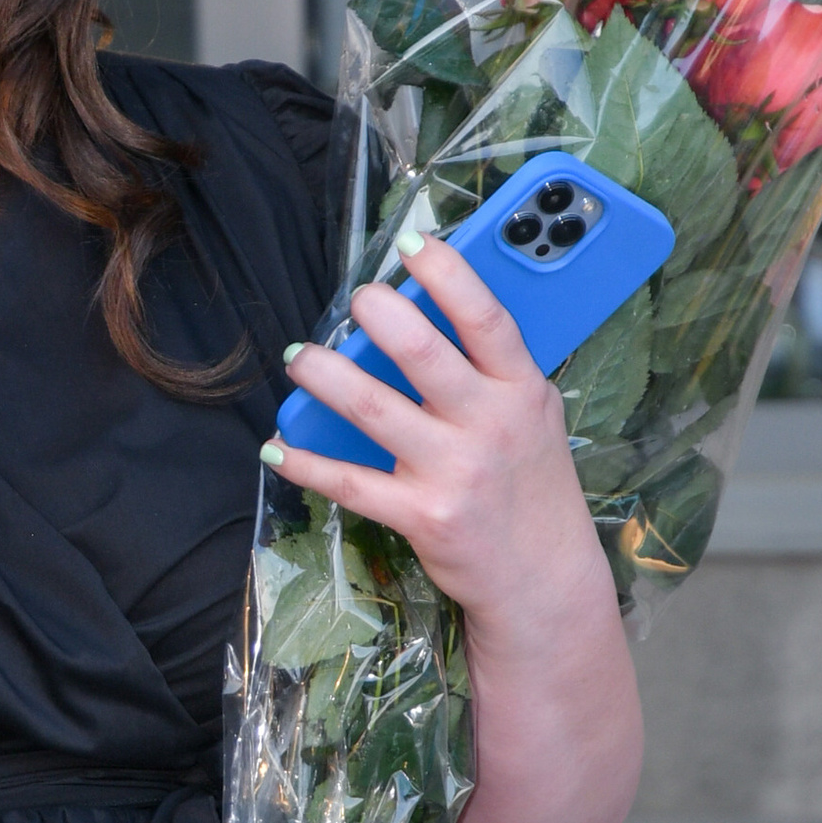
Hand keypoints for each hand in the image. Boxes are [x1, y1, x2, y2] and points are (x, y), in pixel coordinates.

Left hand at [276, 232, 612, 642]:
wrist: (543, 579)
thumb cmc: (532, 486)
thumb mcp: (536, 417)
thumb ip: (495, 372)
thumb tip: (437, 314)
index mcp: (521, 390)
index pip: (484, 318)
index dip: (446, 273)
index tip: (410, 243)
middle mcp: (489, 426)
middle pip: (423, 353)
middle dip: (378, 315)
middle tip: (354, 302)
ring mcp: (454, 472)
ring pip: (374, 409)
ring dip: (325, 377)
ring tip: (300, 358)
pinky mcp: (422, 516)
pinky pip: (350, 483)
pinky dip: (306, 463)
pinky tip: (278, 446)